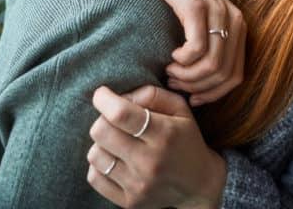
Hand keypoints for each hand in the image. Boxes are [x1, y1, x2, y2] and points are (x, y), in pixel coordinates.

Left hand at [87, 85, 225, 208]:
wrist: (199, 184)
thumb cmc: (185, 138)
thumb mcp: (179, 108)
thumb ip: (151, 94)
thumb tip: (120, 97)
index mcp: (164, 134)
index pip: (120, 114)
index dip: (104, 99)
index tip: (102, 94)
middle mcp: (150, 162)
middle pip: (101, 132)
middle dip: (102, 119)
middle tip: (113, 120)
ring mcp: (138, 185)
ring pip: (94, 154)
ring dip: (101, 143)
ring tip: (116, 142)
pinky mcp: (129, 202)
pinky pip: (95, 177)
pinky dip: (100, 165)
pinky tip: (114, 160)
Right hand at [116, 0, 245, 105]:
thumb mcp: (198, 19)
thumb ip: (208, 44)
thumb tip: (204, 83)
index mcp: (237, 24)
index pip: (237, 76)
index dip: (214, 95)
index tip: (192, 98)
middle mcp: (233, 18)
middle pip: (224, 75)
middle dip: (198, 88)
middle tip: (175, 84)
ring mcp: (216, 11)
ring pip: (212, 66)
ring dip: (188, 77)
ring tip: (170, 72)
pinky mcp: (196, 7)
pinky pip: (197, 49)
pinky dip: (183, 61)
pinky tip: (172, 56)